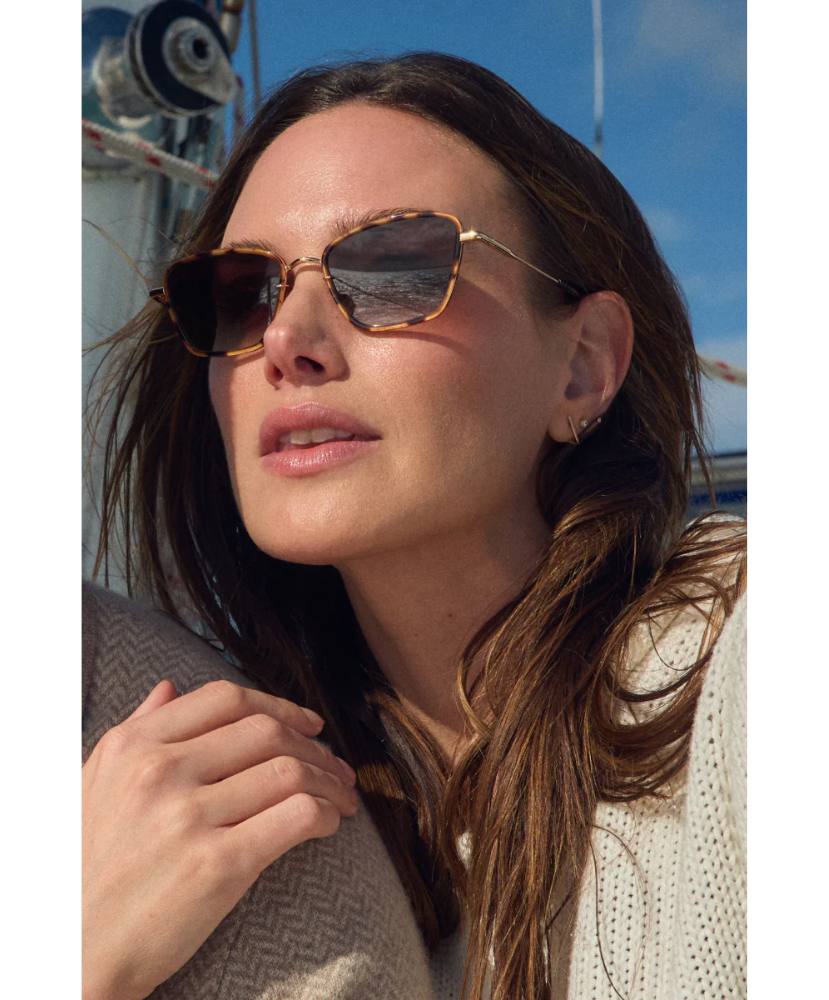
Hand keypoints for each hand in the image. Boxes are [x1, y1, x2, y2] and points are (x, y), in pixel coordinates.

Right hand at [81, 679, 357, 999]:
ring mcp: (187, 817)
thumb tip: (169, 686)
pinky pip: (297, 815)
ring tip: (341, 797)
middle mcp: (158, 772)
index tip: (308, 724)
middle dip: (315, 747)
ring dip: (329, 781)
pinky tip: (328, 823)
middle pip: (266, 732)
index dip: (280, 706)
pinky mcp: (217, 864)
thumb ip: (136, 729)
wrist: (80, 953)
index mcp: (132, 745)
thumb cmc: (93, 869)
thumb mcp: (97, 784)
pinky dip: (325, 813)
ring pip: (289, 771)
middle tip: (336, 766)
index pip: (225, 699)